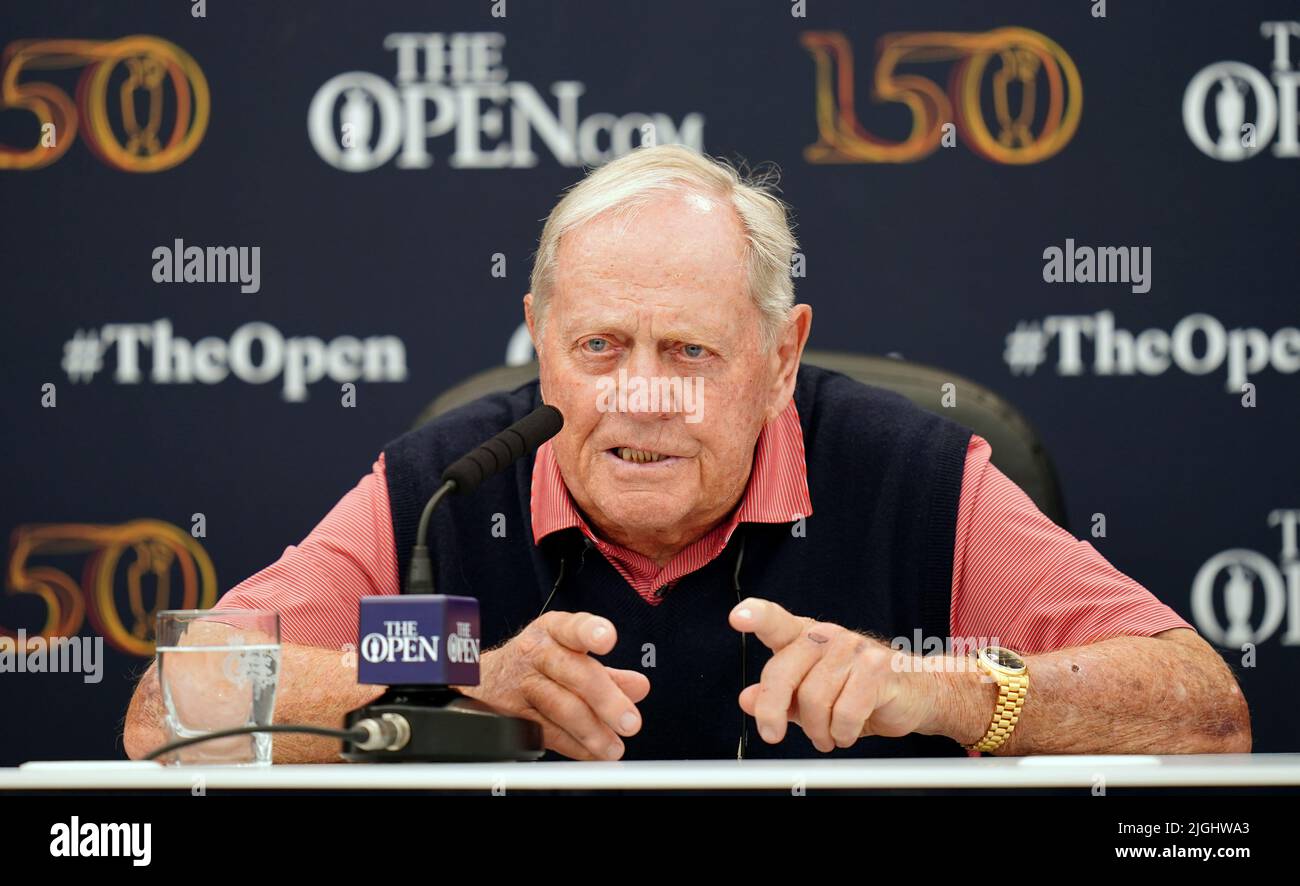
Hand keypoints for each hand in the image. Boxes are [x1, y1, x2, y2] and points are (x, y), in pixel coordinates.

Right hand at [456, 611, 649, 760]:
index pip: (572, 627)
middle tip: (631, 722)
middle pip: (573, 673)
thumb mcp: (570, 654)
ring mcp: (521, 684)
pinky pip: (547, 732)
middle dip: (606, 699)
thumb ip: (608, 672)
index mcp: (554, 631)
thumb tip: (639, 687)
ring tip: (615, 746)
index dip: (590, 631)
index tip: (608, 639)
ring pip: (560, 706)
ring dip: (592, 731)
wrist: (486, 679)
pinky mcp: (512, 714)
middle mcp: (536, 653)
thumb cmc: (538, 662)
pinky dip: (575, 746)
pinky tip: (593, 752)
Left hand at [729, 597, 934, 751]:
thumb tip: (747, 699)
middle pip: (782, 672)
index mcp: (805, 637)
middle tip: (773, 734)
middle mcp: (827, 637)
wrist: (916, 693)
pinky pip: (845, 713)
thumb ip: (778, 697)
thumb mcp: (810, 698)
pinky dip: (842, 733)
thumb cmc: (859, 692)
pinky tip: (846, 732)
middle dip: (772, 711)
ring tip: (827, 734)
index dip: (756, 616)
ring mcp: (854, 649)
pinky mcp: (878, 669)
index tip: (737, 617)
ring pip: (814, 700)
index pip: (775, 620)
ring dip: (817, 730)